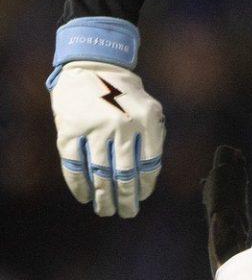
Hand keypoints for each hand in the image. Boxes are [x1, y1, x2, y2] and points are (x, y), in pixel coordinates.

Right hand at [49, 61, 164, 216]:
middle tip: (127, 213)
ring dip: (103, 197)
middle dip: (126, 199)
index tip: (142, 198)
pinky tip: (85, 197)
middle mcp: (122, 125)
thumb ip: (153, 137)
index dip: (145, 186)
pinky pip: (75, 166)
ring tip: (106, 211)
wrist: (92, 66)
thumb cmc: (125, 93)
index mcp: (146, 120)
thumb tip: (149, 177)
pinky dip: (79, 186)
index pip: (149, 164)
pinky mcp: (70, 131)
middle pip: (125, 174)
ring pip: (100, 174)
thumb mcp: (149, 108)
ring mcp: (94, 128)